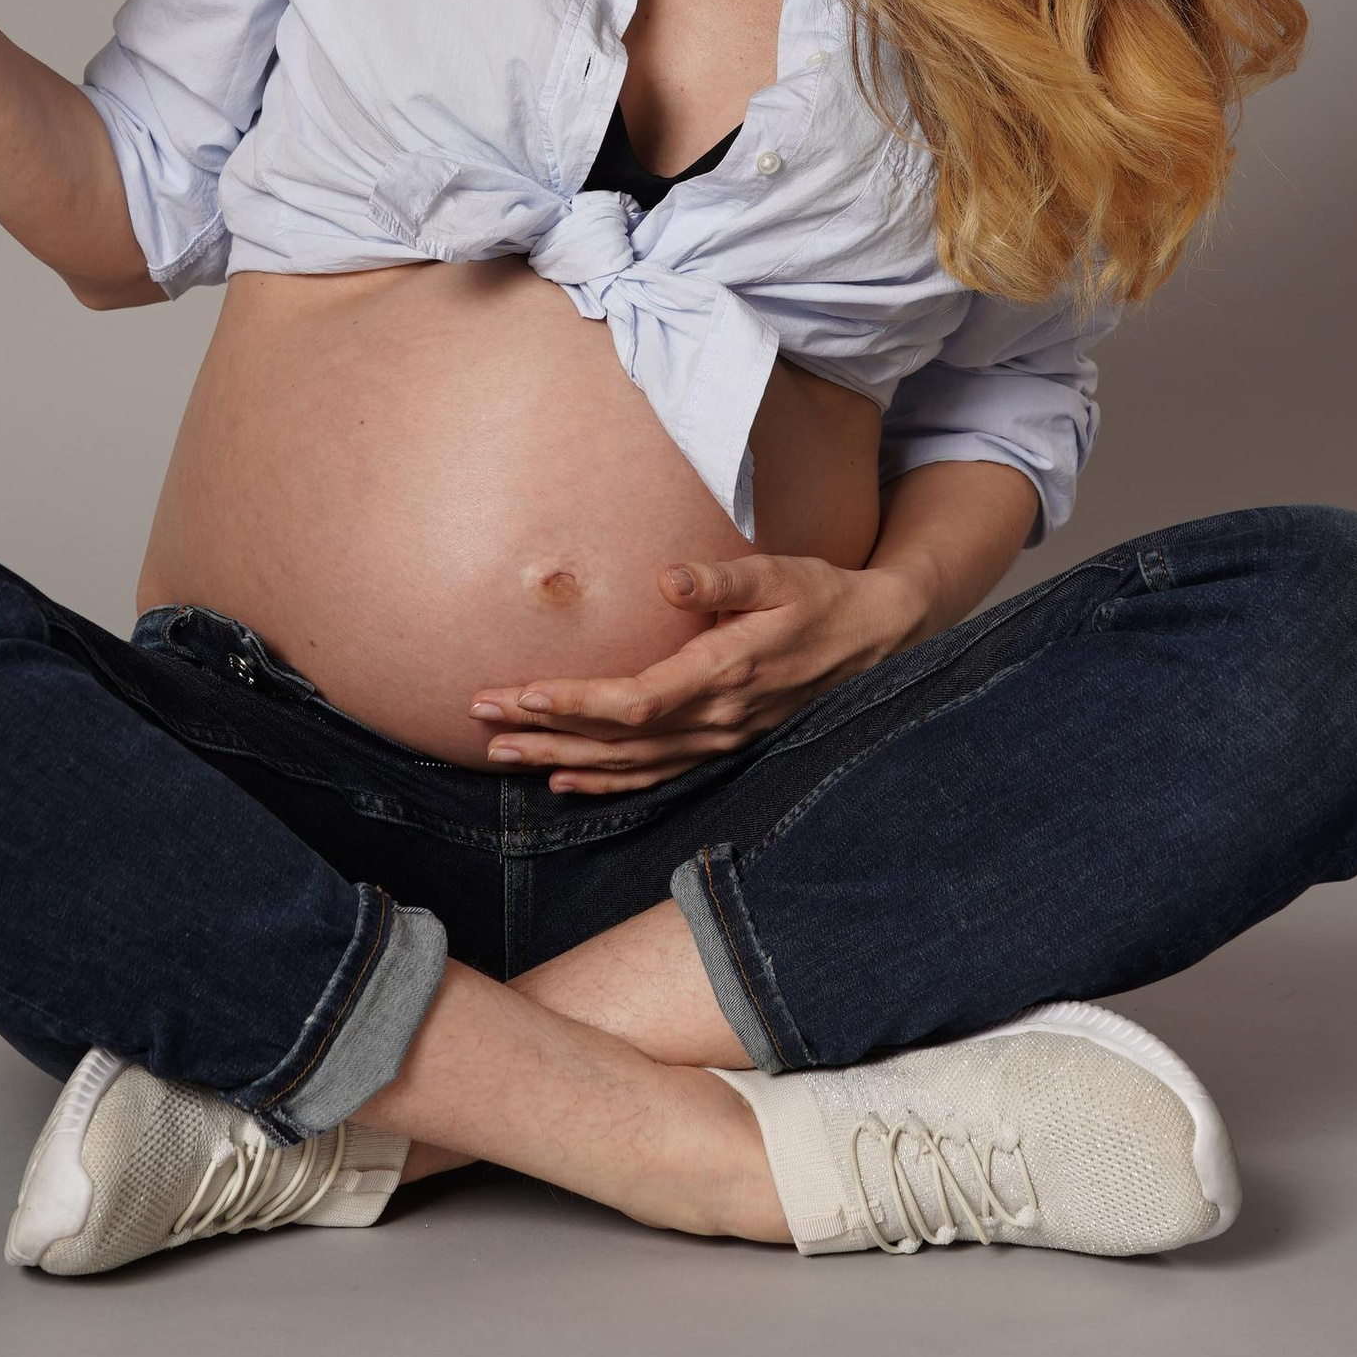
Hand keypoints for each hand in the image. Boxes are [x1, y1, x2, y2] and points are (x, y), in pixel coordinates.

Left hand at [468, 554, 936, 793]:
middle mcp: (717, 719)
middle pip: (617, 738)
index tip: (527, 693)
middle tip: (481, 716)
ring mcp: (718, 741)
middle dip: (545, 728)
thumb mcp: (782, 574)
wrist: (876, 642)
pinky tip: (562, 779)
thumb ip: (724, 578)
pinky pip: (653, 776)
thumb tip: (669, 579)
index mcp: (725, 672)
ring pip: (627, 764)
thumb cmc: (822, 597)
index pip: (637, 701)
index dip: (580, 704)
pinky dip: (604, 783)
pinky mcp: (719, 746)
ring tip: (501, 751)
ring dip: (561, 757)